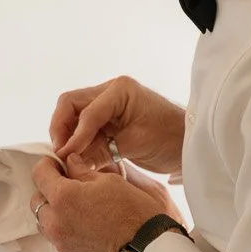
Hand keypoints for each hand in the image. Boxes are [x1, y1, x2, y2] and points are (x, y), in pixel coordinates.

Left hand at [31, 154, 183, 251]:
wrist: (147, 249)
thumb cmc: (134, 212)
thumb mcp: (110, 181)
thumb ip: (83, 171)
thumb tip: (71, 163)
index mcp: (63, 197)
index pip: (39, 174)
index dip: (48, 164)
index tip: (58, 163)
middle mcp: (55, 221)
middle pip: (37, 198)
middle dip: (49, 188)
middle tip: (68, 182)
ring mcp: (61, 240)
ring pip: (44, 220)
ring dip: (53, 209)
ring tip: (75, 204)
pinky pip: (56, 235)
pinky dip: (62, 225)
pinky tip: (82, 220)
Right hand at [51, 77, 185, 174]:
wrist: (189, 143)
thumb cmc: (170, 138)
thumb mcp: (136, 145)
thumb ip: (102, 151)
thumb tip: (72, 162)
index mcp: (119, 90)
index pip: (86, 112)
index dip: (74, 136)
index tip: (66, 156)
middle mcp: (110, 92)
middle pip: (70, 105)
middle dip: (62, 129)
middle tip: (61, 154)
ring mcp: (107, 104)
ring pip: (73, 115)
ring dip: (68, 136)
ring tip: (68, 158)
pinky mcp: (108, 120)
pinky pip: (84, 127)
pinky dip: (78, 141)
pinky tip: (78, 157)